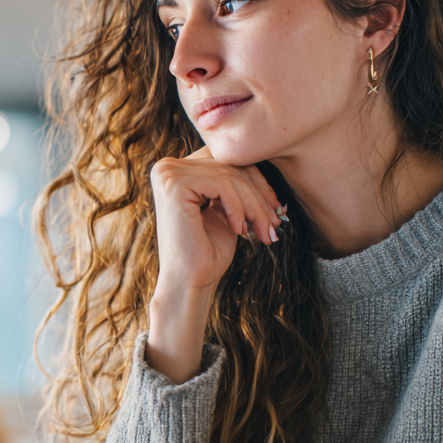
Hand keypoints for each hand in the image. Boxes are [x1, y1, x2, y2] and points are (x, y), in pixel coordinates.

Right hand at [148, 147, 282, 381]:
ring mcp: (168, 174)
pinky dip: (239, 208)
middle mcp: (167, 167)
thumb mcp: (226, 210)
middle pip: (229, 164)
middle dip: (259, 194)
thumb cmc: (207, 252)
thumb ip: (236, 184)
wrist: (190, 283)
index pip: (226, 159)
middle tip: (274, 223)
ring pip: (230, 175)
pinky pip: (223, 184)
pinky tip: (239, 230)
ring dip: (254, 205)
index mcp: (176, 170)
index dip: (256, 181)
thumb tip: (270, 161)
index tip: (275, 208)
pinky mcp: (174, 185)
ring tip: (262, 231)